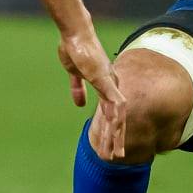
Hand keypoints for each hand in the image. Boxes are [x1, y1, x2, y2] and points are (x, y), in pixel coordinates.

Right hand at [58, 27, 126, 157]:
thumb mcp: (74, 73)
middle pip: (115, 118)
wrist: (75, 34)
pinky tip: (117, 133)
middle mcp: (111, 86)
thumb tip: (79, 105)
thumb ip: (77, 88)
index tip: (106, 146)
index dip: (107, 130)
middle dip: (114, 139)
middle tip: (115, 157)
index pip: (108, 114)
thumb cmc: (74, 48)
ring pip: (117, 116)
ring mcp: (110, 84)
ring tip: (117, 154)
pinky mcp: (106, 81)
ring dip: (116, 136)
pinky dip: (116, 121)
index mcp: (104, 85)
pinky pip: (114, 105)